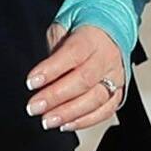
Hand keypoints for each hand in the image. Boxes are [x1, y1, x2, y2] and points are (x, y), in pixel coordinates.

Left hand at [23, 21, 128, 135]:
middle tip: (34, 107)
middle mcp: (107, 58)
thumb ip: (54, 48)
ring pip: (95, 99)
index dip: (51, 70)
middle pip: (84, 80)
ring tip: (47, 120)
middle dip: (55, 97)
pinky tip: (66, 124)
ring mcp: (115, 77)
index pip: (72, 54)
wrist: (110, 31)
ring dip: (68, 113)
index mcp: (93, 37)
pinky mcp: (119, 92)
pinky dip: (84, 121)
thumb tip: (42, 74)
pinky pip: (104, 111)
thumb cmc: (82, 30)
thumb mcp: (63, 26)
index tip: (31, 82)